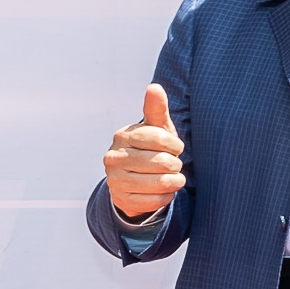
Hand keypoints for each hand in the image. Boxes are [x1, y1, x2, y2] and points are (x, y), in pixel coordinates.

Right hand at [103, 83, 185, 221]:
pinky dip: (167, 197)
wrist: (133, 179)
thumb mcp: (156, 128)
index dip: (175, 144)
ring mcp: (115, 180)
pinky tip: (164, 190)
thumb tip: (155, 87)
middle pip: (162, 162)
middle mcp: (113, 157)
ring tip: (174, 177)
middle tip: (175, 164)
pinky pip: (156, 201)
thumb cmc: (151, 148)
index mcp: (122, 136)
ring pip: (161, 183)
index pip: (159, 137)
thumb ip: (156, 109)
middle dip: (176, 164)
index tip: (176, 147)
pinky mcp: (121, 200)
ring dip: (175, 181)